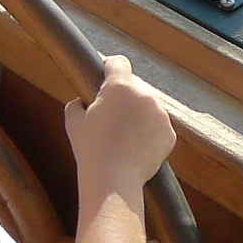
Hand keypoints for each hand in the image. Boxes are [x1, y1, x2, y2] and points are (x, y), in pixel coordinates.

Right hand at [64, 55, 174, 192]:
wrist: (113, 179)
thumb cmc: (90, 149)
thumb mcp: (73, 122)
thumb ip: (77, 104)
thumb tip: (81, 102)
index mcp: (119, 87)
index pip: (118, 63)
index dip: (110, 67)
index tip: (106, 73)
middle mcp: (144, 95)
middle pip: (134, 87)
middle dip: (123, 97)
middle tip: (110, 117)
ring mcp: (160, 114)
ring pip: (147, 107)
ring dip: (137, 115)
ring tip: (122, 137)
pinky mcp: (169, 133)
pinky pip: (157, 126)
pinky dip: (148, 133)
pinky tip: (134, 146)